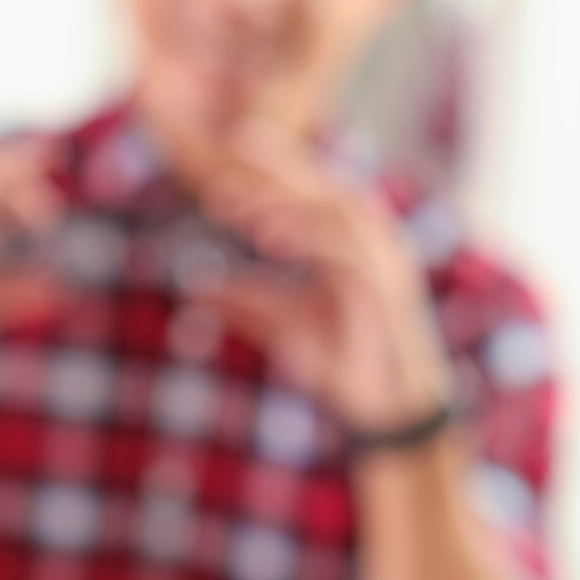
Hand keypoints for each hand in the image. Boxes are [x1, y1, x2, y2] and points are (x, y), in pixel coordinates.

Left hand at [178, 121, 449, 431]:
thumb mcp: (280, 325)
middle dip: (273, 173)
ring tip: (236, 212)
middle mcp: (371, 241)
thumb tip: (193, 289)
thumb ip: (244, 302)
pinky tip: (269, 240)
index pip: (308, 194)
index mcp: (348, 242)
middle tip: (220, 177)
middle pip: (322, 187)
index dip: (267, 180)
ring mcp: (383, 259)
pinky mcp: (385, 285)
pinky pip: (344, 248)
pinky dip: (306, 236)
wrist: (383, 406)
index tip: (215, 183)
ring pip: (333, 209)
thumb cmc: (342, 362)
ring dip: (283, 204)